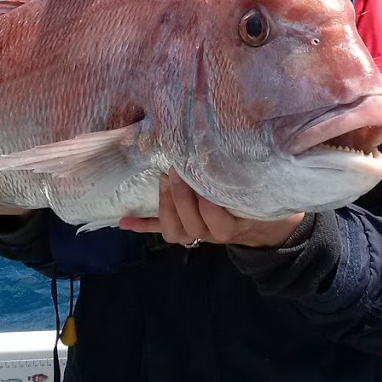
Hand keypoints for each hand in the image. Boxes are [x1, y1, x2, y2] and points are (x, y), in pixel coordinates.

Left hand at [119, 168, 304, 248]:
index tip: (203, 176)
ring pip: (174, 230)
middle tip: (176, 171)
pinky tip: (124, 221)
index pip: (216, 217)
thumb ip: (245, 177)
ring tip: (163, 181)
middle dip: (181, 197)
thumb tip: (232, 147)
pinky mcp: (180, 230)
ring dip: (165, 206)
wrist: (258, 225)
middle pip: (191, 224)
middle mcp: (211, 233)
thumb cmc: (256, 201)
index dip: (206, 200)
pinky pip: (159, 230)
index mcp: (231, 225)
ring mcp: (194, 233)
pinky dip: (141, 225)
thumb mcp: (257, 191)